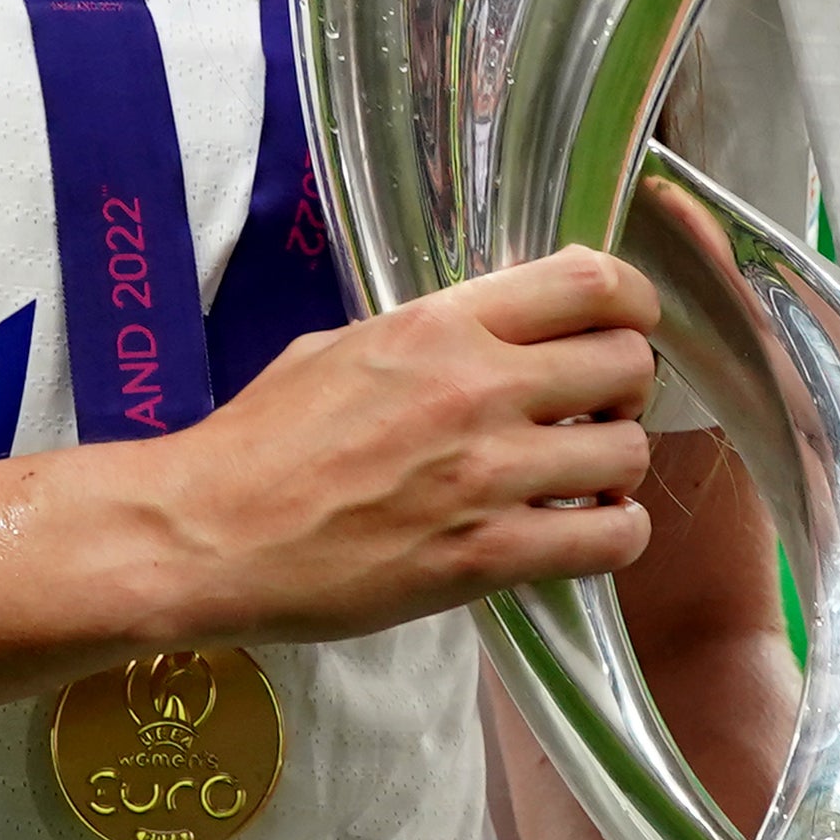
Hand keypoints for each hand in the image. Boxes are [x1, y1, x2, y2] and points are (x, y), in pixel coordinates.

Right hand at [136, 249, 658, 643]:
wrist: (207, 535)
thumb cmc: (259, 444)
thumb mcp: (340, 347)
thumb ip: (427, 337)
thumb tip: (486, 337)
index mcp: (440, 325)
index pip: (589, 281)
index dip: (632, 303)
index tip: (625, 325)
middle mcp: (476, 388)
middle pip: (628, 363)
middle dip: (626, 388)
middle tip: (595, 412)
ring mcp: (487, 474)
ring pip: (630, 453)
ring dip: (618, 468)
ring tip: (582, 481)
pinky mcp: (487, 557)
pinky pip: (610, 539)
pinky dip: (614, 535)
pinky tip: (582, 533)